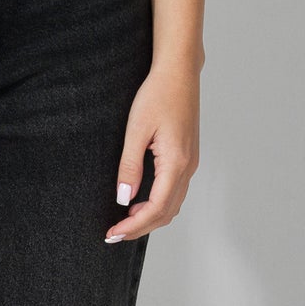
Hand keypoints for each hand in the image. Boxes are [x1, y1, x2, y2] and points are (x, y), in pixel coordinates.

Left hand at [106, 61, 200, 241]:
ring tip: (125, 219)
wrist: (179, 72)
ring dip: (150, 217)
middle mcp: (188, 167)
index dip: (134, 226)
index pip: (156, 209)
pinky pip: (175, 190)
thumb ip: (130, 165)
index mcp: (176, 163)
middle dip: (141, 227)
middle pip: (167, 212)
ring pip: (173, 204)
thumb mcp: (137, 129)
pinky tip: (141, 199)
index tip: (113, 233)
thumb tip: (124, 198)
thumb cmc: (157, 94)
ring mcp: (191, 163)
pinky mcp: (188, 156)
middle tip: (114, 233)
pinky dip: (159, 203)